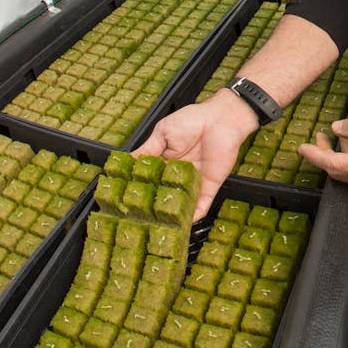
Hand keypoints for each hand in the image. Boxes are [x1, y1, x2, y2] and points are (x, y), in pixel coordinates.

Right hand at [134, 90, 259, 220]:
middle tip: (140, 220)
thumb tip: (127, 162)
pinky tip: (183, 225)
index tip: (127, 202)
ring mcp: (193, 182)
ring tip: (159, 228)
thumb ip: (147, 150)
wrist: (220, 118)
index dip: (141, 190)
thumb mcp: (163, 133)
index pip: (151, 180)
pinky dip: (194, 215)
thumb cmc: (192, 120)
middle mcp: (178, 175)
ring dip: (172, 215)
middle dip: (154, 207)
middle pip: (164, 195)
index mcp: (166, 162)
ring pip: (181, 203)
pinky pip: (202, 205)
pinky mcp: (209, 186)